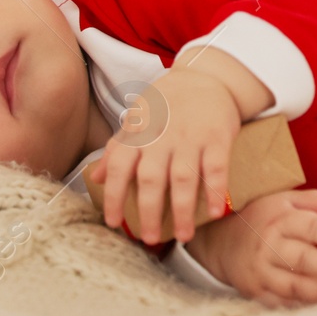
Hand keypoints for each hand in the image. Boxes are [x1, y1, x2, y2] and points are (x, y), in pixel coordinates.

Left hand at [88, 67, 239, 243]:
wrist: (205, 77)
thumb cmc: (167, 103)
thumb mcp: (137, 119)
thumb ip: (118, 148)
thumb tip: (98, 178)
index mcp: (139, 132)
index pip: (120, 167)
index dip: (115, 196)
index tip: (114, 222)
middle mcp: (162, 136)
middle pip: (151, 178)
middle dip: (148, 211)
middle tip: (148, 238)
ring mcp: (191, 137)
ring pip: (183, 178)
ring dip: (182, 210)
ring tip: (182, 236)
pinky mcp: (218, 137)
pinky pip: (216, 167)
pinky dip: (216, 190)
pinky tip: (214, 212)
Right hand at [209, 189, 316, 307]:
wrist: (222, 242)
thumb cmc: (262, 219)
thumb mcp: (287, 201)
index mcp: (279, 220)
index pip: (311, 227)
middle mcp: (268, 246)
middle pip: (304, 260)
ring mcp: (260, 271)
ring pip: (295, 285)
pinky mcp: (256, 291)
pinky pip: (284, 301)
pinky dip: (306, 303)